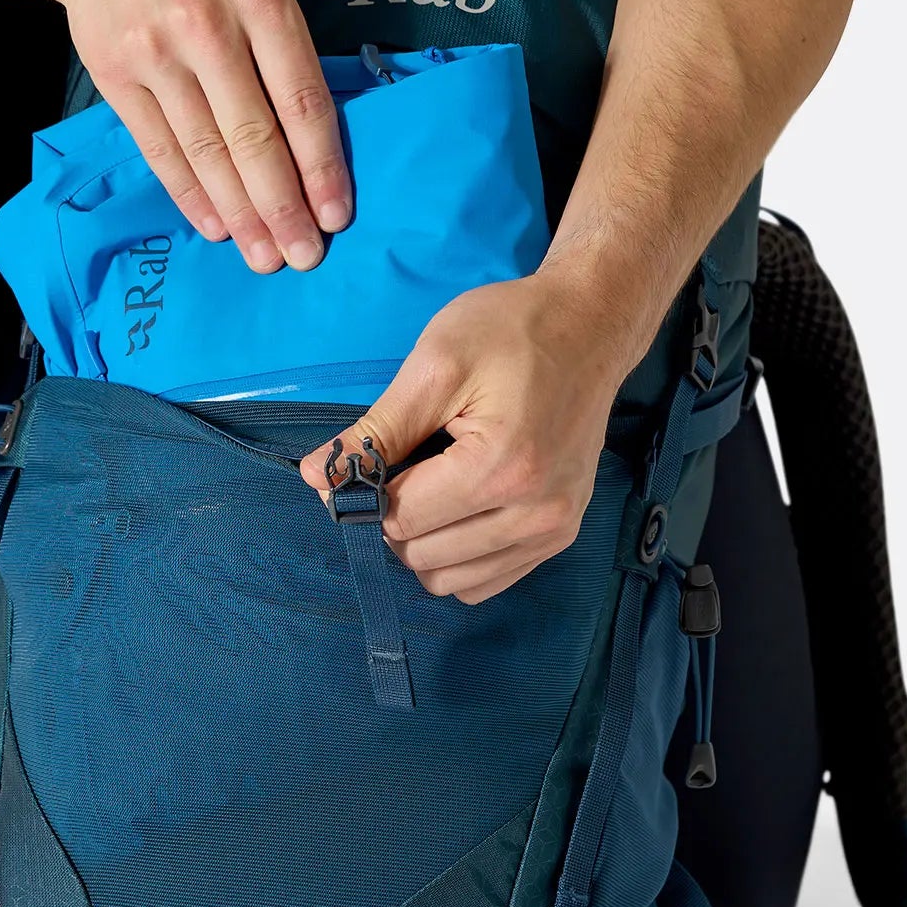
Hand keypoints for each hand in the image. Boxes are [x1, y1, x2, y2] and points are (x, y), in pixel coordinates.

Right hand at [23, 0, 351, 271]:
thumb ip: (283, 41)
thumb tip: (312, 131)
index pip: (300, 100)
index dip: (321, 165)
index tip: (336, 214)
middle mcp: (208, 27)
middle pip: (254, 138)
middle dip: (283, 207)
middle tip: (304, 256)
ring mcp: (157, 55)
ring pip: (207, 152)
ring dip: (240, 213)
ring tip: (264, 256)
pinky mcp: (116, 77)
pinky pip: (160, 149)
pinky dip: (189, 193)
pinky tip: (214, 224)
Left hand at [300, 271, 642, 602]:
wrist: (590, 326)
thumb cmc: (511, 331)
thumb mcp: (434, 366)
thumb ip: (375, 429)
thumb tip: (316, 477)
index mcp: (501, 469)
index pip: (400, 520)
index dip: (364, 494)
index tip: (361, 463)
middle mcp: (536, 513)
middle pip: (421, 557)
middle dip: (392, 519)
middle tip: (398, 467)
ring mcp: (554, 531)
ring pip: (450, 580)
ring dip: (423, 543)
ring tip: (431, 485)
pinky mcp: (561, 536)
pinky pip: (485, 581)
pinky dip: (457, 557)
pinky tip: (456, 508)